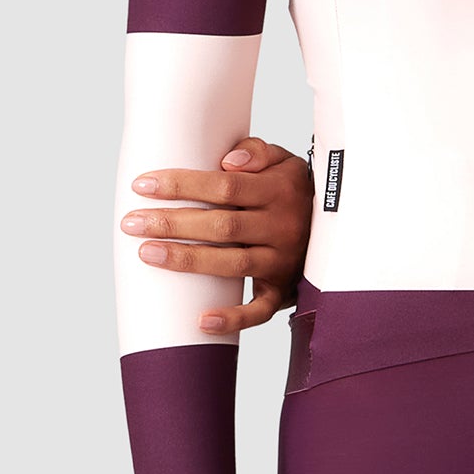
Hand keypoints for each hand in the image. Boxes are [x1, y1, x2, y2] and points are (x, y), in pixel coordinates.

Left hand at [121, 136, 312, 334]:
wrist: (341, 226)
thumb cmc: (296, 190)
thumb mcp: (285, 161)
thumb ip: (257, 152)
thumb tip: (227, 159)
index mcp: (279, 190)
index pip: (224, 186)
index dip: (182, 185)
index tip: (144, 185)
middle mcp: (282, 226)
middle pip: (221, 225)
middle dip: (172, 223)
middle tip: (131, 222)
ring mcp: (283, 261)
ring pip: (232, 264)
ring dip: (186, 260)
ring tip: (147, 253)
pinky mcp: (283, 290)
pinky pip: (259, 310)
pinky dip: (233, 318)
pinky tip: (202, 321)